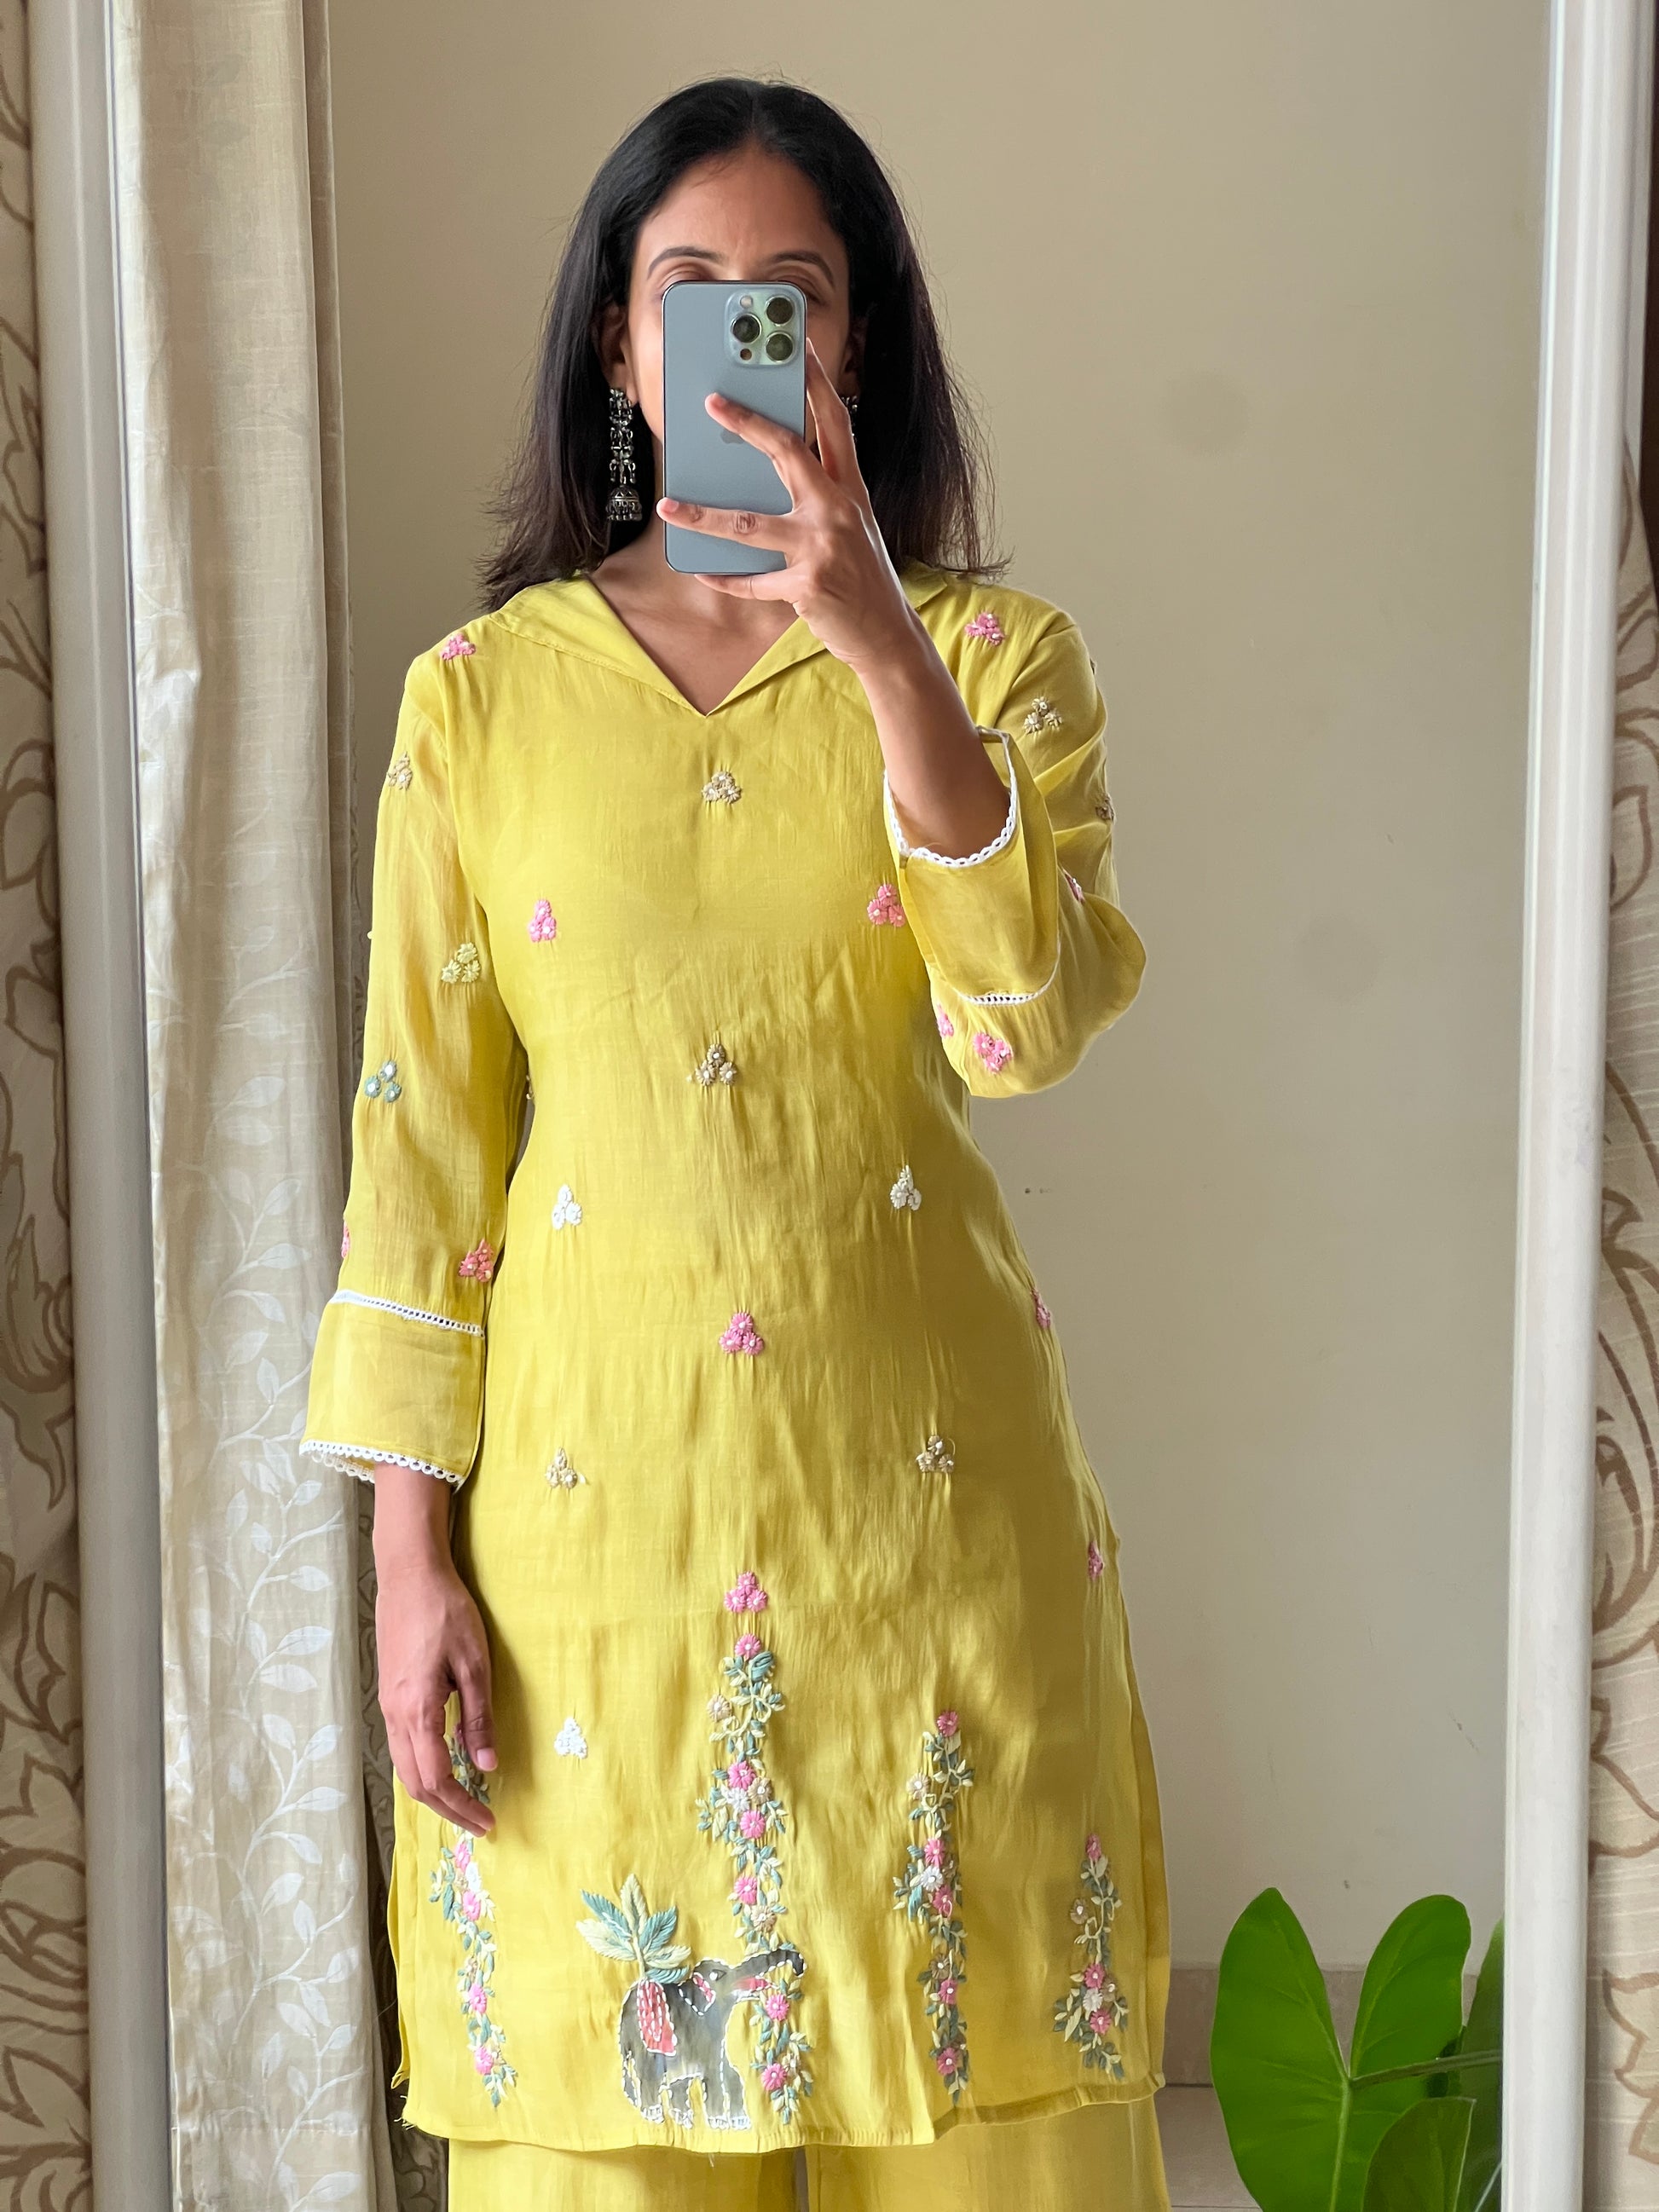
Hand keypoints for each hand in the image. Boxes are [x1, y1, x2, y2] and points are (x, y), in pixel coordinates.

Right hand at [374, 1541, 496, 1837]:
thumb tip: (487, 1765)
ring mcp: (386, 1707)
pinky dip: (423, 1768)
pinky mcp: (388, 1697)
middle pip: (415, 1783)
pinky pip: (402, 1748)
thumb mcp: (474, 1662)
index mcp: (417, 1710)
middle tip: (480, 1822)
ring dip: (434, 1792)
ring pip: (405, 1768)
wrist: (408, 1576)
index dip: (461, 1806)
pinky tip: (445, 1766)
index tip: (488, 1820)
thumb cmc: (445, 1612)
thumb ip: (478, 1717)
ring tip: (465, 1803)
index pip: (436, 1778)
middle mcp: (394, 1716)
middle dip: (448, 1809)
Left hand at [656, 341, 921, 676]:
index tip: (799, 350)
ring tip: (669, 505)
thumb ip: (817, 502)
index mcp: (851, 491)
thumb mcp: (851, 530)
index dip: (818, 383)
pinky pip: (753, 581)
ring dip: (703, 515)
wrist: (887, 636)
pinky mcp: (807, 585)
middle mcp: (838, 510)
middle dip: (747, 423)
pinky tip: (702, 572)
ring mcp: (822, 547)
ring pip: (749, 523)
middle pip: (788, 452)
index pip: (835, 424)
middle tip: (712, 403)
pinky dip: (725, 579)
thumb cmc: (863, 580)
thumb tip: (760, 484)